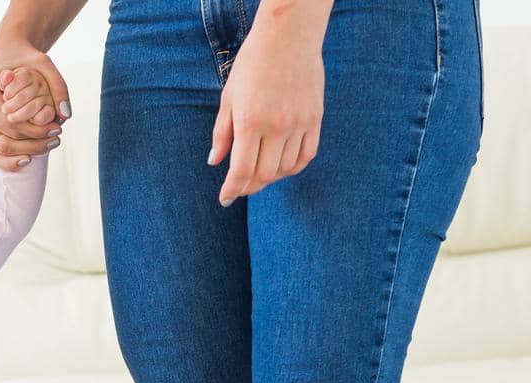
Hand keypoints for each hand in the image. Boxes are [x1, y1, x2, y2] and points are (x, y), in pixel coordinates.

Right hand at [0, 43, 69, 170]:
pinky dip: (10, 161)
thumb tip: (65, 115)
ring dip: (27, 150)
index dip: (37, 129)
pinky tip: (28, 159)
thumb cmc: (25, 58)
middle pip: (8, 135)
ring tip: (49, 145)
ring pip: (1, 147)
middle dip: (34, 141)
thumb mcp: (44, 64)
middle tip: (57, 138)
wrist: (8, 55)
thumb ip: (58, 86)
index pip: (13, 120)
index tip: (58, 128)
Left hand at [210, 8, 327, 205]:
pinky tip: (282, 165)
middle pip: (264, 175)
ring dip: (270, 178)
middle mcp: (276, 126)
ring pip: (286, 169)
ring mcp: (299, 123)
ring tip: (259, 173)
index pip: (241, 171)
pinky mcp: (315, 118)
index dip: (232, 190)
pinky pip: (307, 156)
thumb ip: (222, 132)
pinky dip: (293, 167)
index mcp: (250, 121)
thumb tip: (214, 162)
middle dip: (249, 186)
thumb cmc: (252, 64)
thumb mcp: (229, 97)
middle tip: (240, 186)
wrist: (288, 36)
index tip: (225, 199)